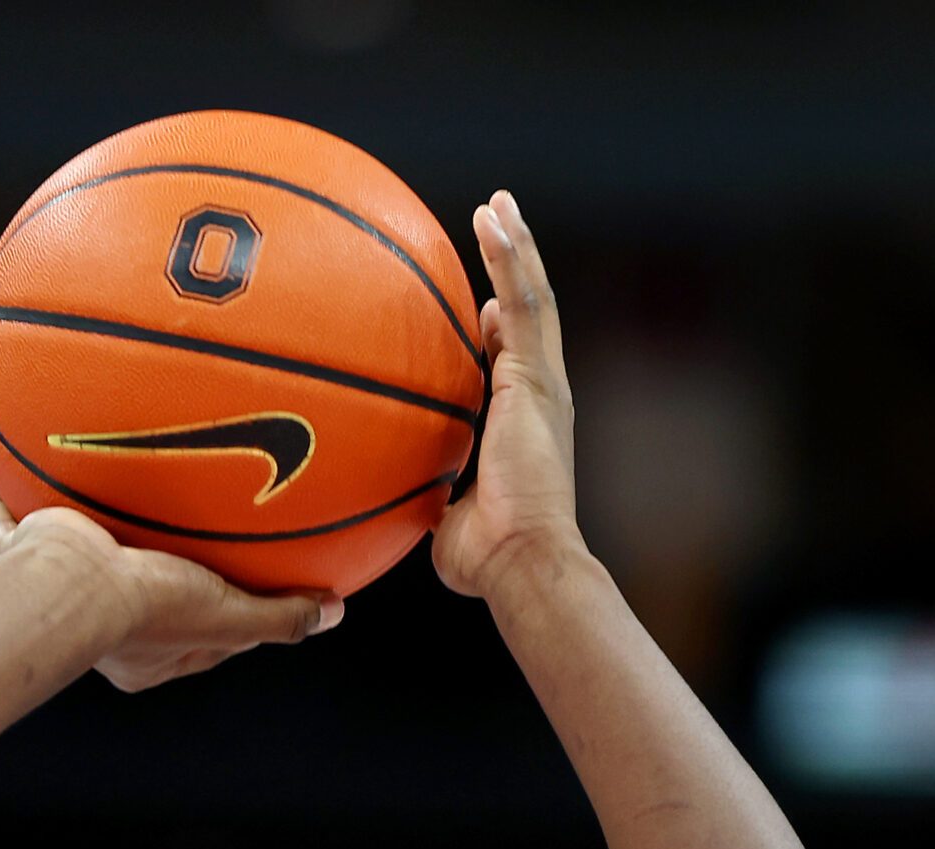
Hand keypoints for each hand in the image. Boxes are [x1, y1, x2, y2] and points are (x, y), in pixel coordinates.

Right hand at [0, 482, 341, 692]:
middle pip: (134, 597)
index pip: (195, 634)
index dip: (221, 612)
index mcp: (147, 655)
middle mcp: (102, 630)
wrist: (70, 585)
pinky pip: (10, 527)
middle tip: (175, 542)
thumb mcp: (229, 615)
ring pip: (70, 562)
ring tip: (101, 497)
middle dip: (151, 572)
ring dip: (84, 533)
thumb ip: (280, 617)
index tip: (241, 584)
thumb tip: (335, 613)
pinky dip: (5, 507)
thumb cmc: (150, 606)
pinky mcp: (28, 553)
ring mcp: (60, 590)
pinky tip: (4, 476)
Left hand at [430, 190, 582, 599]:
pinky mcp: (537, 376)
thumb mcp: (442, 514)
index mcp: (521, 421)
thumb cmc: (484, 556)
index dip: (498, 327)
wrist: (521, 559)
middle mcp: (539, 394)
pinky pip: (524, 301)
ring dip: (514, 245)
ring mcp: (543, 381)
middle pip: (529, 313)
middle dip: (513, 266)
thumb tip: (391, 497)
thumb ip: (425, 495)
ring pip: (532, 296)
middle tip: (495, 223)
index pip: (511, 359)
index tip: (479, 305)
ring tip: (496, 204)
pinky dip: (510, 256)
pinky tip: (492, 217)